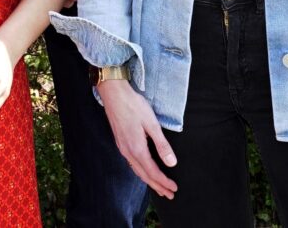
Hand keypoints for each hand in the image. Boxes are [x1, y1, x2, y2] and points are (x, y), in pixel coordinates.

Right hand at [97, 78, 178, 199]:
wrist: (113, 94)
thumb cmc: (133, 105)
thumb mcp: (152, 124)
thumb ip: (162, 145)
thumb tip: (172, 163)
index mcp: (137, 148)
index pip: (153, 172)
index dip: (164, 182)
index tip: (174, 189)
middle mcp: (128, 151)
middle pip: (144, 175)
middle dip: (157, 186)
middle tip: (169, 195)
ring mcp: (122, 147)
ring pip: (137, 170)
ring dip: (149, 180)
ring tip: (159, 187)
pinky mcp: (120, 142)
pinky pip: (131, 163)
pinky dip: (141, 171)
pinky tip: (144, 170)